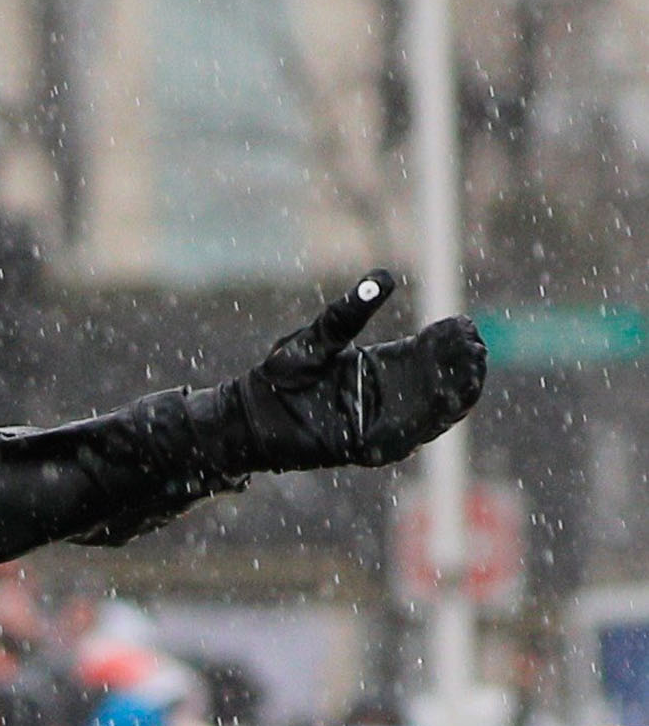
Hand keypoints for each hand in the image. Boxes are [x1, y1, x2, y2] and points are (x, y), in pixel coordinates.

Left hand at [238, 270, 487, 469]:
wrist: (248, 416)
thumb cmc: (279, 376)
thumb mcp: (317, 339)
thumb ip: (347, 314)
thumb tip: (383, 278)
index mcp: (381, 368)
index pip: (426, 354)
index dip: (447, 342)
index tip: (464, 324)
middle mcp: (387, 397)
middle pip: (436, 382)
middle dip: (459, 366)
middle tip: (476, 347)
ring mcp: (378, 423)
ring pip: (428, 411)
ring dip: (452, 394)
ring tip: (470, 373)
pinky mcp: (363, 448)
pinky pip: (402, 438)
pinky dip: (423, 423)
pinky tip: (443, 404)